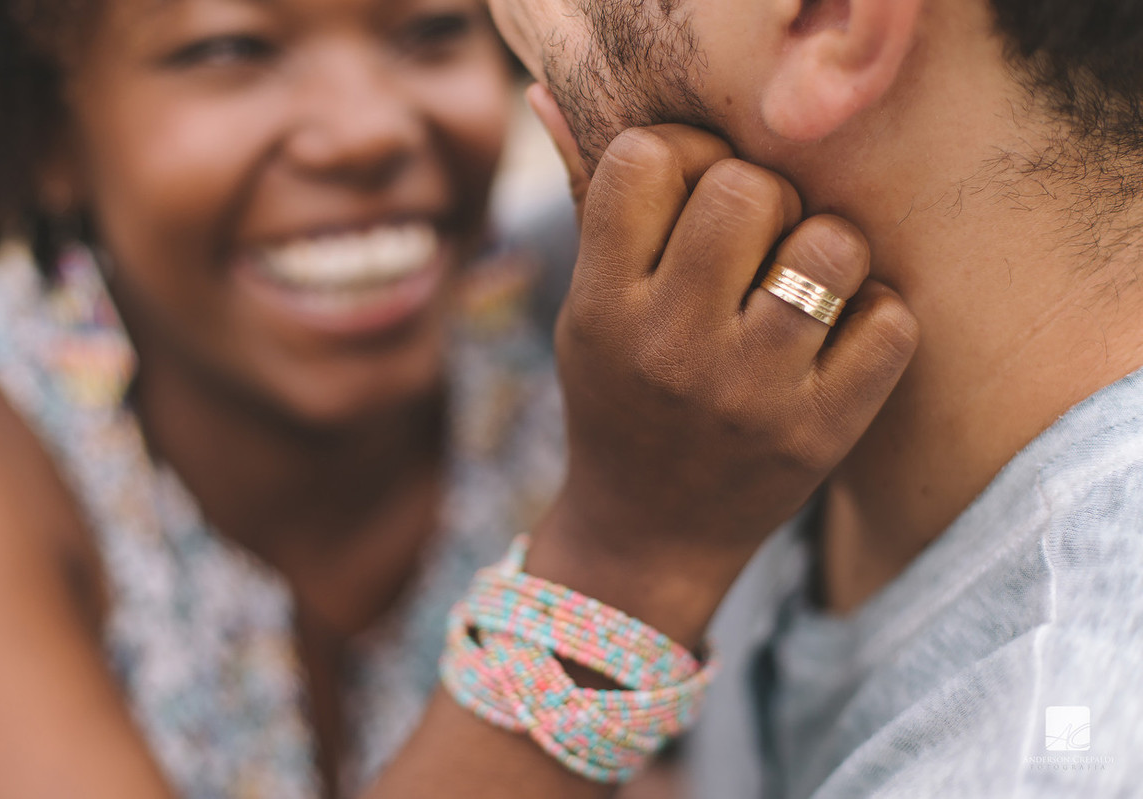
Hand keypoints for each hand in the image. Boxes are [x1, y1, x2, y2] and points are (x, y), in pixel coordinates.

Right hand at [525, 86, 918, 645]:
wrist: (650, 534)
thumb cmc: (618, 403)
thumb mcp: (584, 313)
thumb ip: (587, 203)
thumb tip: (550, 92)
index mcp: (602, 307)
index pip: (646, 157)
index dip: (679, 154)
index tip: (688, 193)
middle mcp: (671, 347)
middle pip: (749, 186)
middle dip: (762, 194)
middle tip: (754, 238)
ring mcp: (752, 394)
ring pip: (832, 243)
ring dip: (827, 247)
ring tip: (803, 282)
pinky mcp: (822, 433)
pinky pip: (890, 318)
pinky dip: (875, 315)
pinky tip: (838, 337)